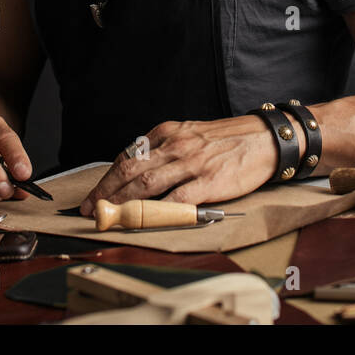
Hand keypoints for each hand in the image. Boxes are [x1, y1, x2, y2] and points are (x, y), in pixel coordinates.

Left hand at [77, 115, 287, 215]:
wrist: (265, 138)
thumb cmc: (228, 139)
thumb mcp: (190, 132)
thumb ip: (165, 149)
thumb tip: (139, 172)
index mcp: (168, 132)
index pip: (128, 156)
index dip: (107, 178)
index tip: (95, 194)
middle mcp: (175, 145)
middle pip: (130, 171)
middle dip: (105, 192)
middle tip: (89, 209)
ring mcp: (191, 163)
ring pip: (146, 185)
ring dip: (122, 205)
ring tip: (107, 218)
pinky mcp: (208, 181)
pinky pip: (176, 200)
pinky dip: (156, 212)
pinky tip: (142, 222)